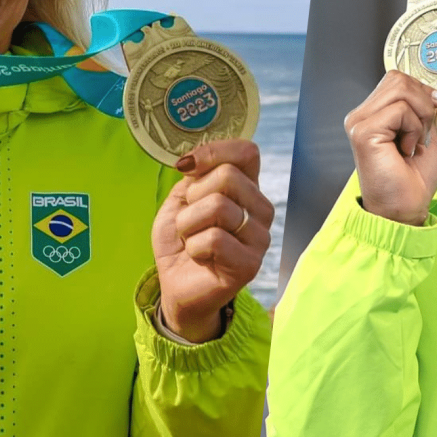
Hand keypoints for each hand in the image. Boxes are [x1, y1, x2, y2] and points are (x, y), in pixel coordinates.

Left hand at [153, 140, 273, 342]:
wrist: (176, 284)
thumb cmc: (182, 240)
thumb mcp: (181, 199)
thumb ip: (194, 176)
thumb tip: (191, 161)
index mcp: (248, 188)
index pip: (247, 152)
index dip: (214, 152)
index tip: (186, 167)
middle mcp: (261, 210)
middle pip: (228, 175)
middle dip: (193, 196)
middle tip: (189, 220)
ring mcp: (260, 238)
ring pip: (218, 207)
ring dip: (189, 224)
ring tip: (192, 240)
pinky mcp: (250, 264)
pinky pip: (214, 239)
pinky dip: (194, 247)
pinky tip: (199, 257)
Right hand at [344, 70, 436, 224]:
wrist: (404, 209)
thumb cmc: (412, 180)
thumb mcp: (425, 135)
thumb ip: (424, 110)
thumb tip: (436, 92)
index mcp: (372, 114)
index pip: (397, 79)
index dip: (422, 90)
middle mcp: (361, 115)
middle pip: (398, 79)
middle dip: (423, 102)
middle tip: (424, 133)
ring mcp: (359, 122)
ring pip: (400, 90)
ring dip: (420, 116)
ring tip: (414, 142)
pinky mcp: (363, 132)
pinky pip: (400, 110)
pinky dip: (413, 129)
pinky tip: (406, 150)